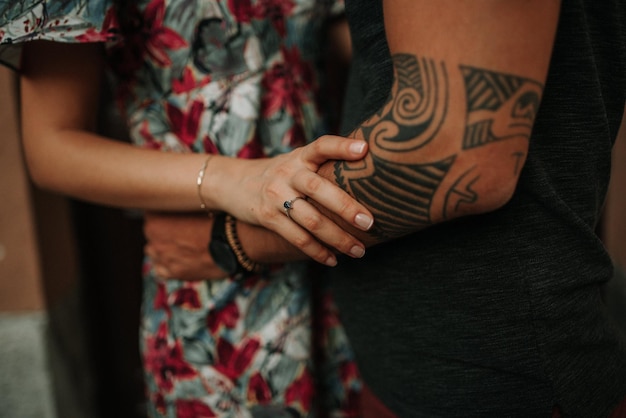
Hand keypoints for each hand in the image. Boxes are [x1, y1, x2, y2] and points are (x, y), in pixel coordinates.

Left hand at [143, 211, 226, 280]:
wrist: (233, 241)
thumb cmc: (216, 218)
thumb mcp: (193, 205)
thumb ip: (177, 206)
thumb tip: (176, 204)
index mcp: (155, 217)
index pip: (150, 214)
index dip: (164, 215)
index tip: (175, 215)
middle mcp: (153, 237)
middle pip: (150, 233)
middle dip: (162, 232)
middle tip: (181, 230)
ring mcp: (162, 256)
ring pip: (153, 252)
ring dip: (163, 249)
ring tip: (182, 246)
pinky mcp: (173, 272)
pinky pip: (160, 270)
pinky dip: (167, 266)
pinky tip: (180, 261)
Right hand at [209, 136, 373, 265]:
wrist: (233, 183)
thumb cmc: (280, 174)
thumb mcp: (297, 161)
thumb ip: (324, 164)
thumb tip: (369, 165)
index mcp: (300, 156)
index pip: (322, 146)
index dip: (342, 146)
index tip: (365, 149)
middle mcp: (288, 173)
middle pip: (319, 188)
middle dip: (346, 207)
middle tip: (369, 222)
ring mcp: (276, 196)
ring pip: (311, 220)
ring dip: (337, 238)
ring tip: (359, 250)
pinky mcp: (267, 217)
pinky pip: (297, 238)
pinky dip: (317, 251)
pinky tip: (333, 260)